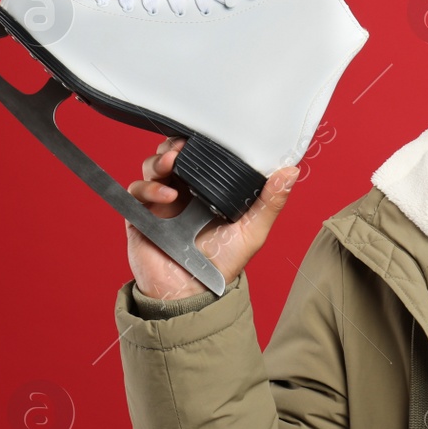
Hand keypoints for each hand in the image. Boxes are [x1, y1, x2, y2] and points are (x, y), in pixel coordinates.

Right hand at [126, 136, 297, 300]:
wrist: (192, 292)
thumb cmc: (223, 263)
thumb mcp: (253, 230)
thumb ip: (270, 202)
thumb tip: (291, 172)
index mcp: (209, 191)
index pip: (202, 157)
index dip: (201, 144)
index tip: (206, 136)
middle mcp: (185, 192)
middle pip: (173, 155)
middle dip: (175, 146)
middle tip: (182, 146)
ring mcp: (162, 202)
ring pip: (152, 167)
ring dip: (159, 160)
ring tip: (171, 163)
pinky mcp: (142, 214)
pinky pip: (136, 190)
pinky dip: (149, 187)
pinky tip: (167, 195)